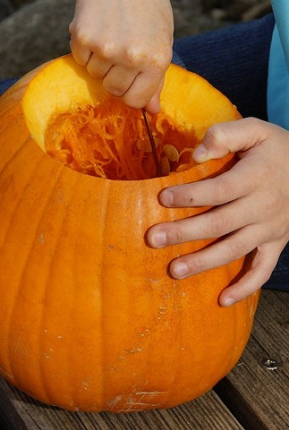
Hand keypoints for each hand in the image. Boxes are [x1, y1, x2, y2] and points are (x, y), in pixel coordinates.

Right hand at [69, 0, 173, 112]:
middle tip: (121, 51)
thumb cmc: (147, 3)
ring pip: (95, 75)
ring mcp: (105, 47)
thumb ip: (156, 77)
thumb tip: (151, 110)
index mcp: (156, 59)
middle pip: (113, 90)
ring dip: (100, 61)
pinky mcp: (82, 36)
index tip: (131, 82)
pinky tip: (97, 26)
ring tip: (111, 33)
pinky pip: (80, 59)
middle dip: (115, 77)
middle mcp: (131, 56)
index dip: (132, 93)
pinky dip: (85, 49)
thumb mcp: (162, 39)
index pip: (136, 101)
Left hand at [147, 118, 288, 304]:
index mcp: (257, 177)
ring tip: (174, 270)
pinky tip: (223, 300)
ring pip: (235, 250)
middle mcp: (264, 206)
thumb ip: (226, 135)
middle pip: (220, 224)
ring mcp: (270, 229)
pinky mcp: (276, 243)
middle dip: (185, 232)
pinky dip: (245, 287)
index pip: (219, 190)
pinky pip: (262, 269)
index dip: (190, 195)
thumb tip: (198, 153)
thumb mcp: (256, 129)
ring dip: (204, 262)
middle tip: (153, 239)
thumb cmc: (276, 148)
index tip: (162, 198)